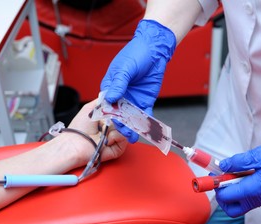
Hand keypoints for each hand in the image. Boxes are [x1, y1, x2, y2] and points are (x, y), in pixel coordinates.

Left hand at [65, 100, 127, 166]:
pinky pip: (124, 138)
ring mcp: (114, 139)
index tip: (121, 106)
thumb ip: (102, 100)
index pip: (120, 113)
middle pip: (125, 120)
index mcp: (105, 120)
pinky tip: (107, 138)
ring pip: (125, 128)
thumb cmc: (78, 129)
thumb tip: (112, 94)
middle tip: (112, 118)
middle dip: (120, 118)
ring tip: (105, 130)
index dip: (121, 109)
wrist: (75, 144)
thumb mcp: (89, 108)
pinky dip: (116, 136)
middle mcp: (110, 130)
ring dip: (116, 128)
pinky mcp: (117, 148)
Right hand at [100, 19, 175, 142]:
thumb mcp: (124, 68)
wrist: (154, 50)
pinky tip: (145, 130)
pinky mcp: (145, 101)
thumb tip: (110, 98)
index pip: (106, 103)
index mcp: (110, 87)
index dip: (107, 114)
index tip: (110, 123)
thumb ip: (118, 83)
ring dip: (132, 127)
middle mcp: (120, 96)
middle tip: (124, 133)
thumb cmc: (136, 54)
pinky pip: (144, 114)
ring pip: (131, 116)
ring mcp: (132, 100)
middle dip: (121, 124)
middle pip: (118, 113)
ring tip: (132, 136)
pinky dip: (145, 122)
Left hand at [215, 133, 260, 216]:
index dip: (216, 186)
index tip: (214, 174)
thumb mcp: (259, 155)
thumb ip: (238, 162)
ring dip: (234, 190)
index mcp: (254, 190)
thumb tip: (223, 166)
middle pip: (232, 208)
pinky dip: (244, 188)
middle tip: (221, 177)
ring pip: (242, 203)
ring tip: (235, 171)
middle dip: (222, 195)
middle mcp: (260, 199)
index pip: (226, 197)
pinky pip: (253, 197)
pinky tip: (247, 172)